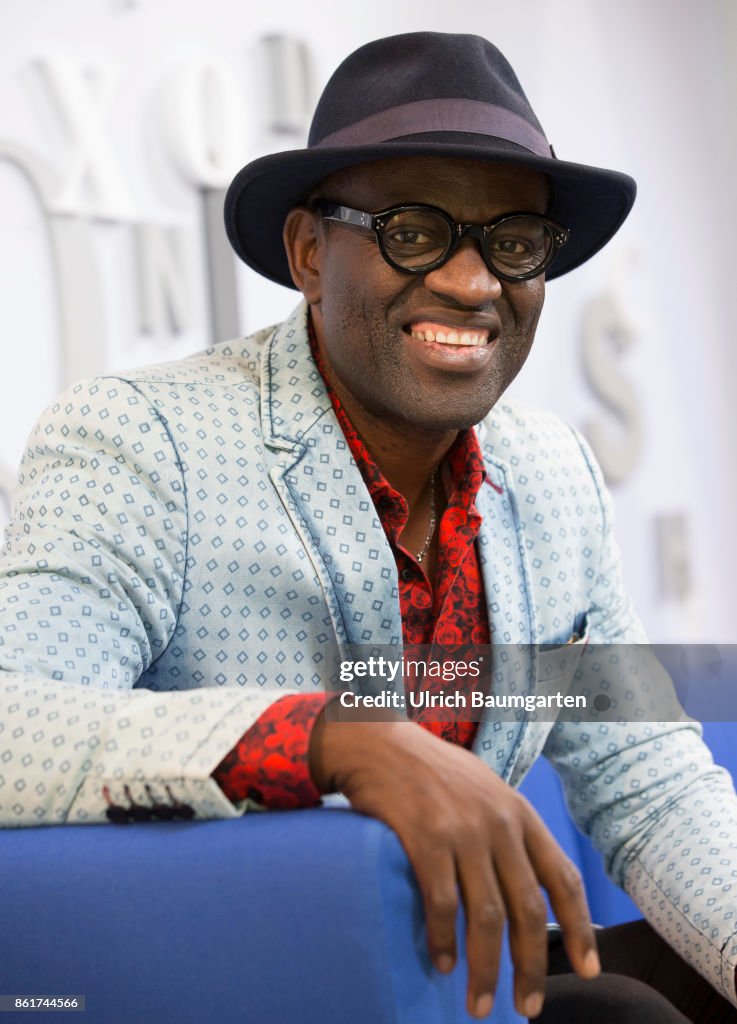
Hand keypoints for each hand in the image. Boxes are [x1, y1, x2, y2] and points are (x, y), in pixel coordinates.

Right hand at [309, 709, 599, 1019]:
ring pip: (487, 916)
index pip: (562, 877)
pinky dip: (444, 940)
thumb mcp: (484, 790)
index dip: (582, 928)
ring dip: (486, 968)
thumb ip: (507, 832)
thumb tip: (521, 892)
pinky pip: (442, 903)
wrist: (379, 741)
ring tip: (480, 1003)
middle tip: (527, 1008)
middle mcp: (498, 822)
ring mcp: (463, 830)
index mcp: (519, 812)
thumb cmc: (431, 771)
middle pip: (528, 909)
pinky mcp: (425, 838)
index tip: (589, 970)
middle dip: (531, 966)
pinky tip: (441, 962)